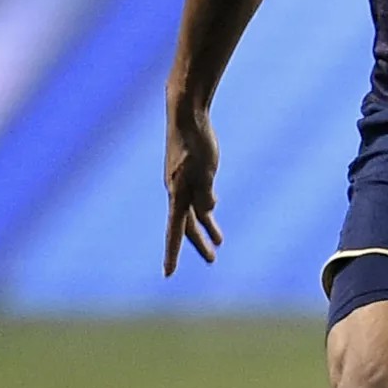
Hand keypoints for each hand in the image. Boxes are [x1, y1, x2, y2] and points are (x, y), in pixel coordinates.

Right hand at [163, 102, 223, 274]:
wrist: (186, 114)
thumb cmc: (196, 142)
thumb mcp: (206, 171)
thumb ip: (205, 193)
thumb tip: (208, 211)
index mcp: (177, 194)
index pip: (175, 231)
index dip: (173, 253)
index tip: (169, 273)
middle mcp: (176, 191)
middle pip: (186, 225)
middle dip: (199, 244)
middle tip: (213, 260)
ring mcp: (182, 182)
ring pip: (193, 211)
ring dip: (206, 228)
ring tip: (219, 243)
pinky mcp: (189, 172)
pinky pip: (196, 196)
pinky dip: (205, 207)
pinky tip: (212, 211)